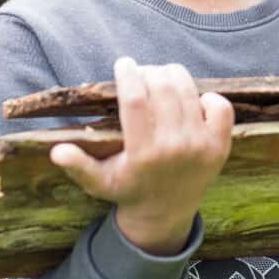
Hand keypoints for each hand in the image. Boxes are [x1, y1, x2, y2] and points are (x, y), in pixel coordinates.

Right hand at [50, 57, 233, 254]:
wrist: (166, 214)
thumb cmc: (128, 190)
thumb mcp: (98, 182)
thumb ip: (78, 165)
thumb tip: (57, 151)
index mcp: (143, 153)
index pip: (134, 99)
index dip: (128, 74)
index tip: (123, 63)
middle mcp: (174, 147)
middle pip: (163, 87)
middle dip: (149, 72)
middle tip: (141, 73)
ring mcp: (201, 145)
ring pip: (188, 90)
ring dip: (173, 76)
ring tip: (161, 79)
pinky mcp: (220, 145)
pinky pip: (221, 106)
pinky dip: (207, 96)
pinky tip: (191, 100)